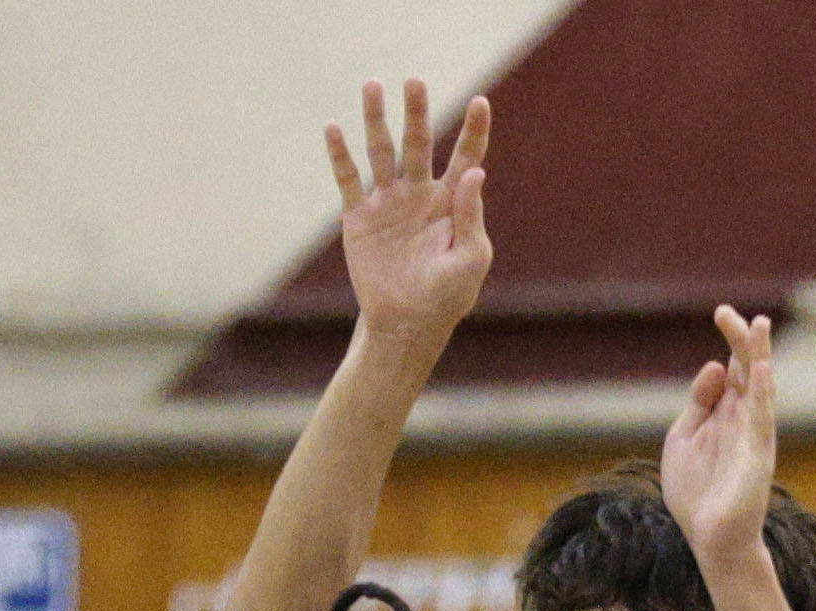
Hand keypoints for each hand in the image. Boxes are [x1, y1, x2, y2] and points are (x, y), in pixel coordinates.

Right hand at [326, 82, 491, 350]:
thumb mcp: (470, 259)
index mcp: (450, 202)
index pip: (466, 157)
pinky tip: (334, 128)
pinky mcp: (359, 217)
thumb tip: (475, 171)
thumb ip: (472, 215)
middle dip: (416, 113)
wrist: (406, 324)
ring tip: (373, 86)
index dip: (474, 130)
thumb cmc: (447, 296)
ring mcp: (388, 202)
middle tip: (414, 81)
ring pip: (381, 151)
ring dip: (376, 119)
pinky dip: (340, 155)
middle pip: (418, 143)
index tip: (481, 101)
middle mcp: (418, 194)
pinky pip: (348, 179)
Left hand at [661, 306, 778, 566]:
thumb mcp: (684, 439)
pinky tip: (760, 369)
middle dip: (741, 339)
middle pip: (746, 370)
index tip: (722, 312)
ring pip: (759, 388)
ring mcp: (753, 436)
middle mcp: (744, 419)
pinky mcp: (757, 456)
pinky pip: (761, 419)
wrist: (710, 540)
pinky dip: (761, 393)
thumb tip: (716, 365)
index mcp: (727, 414)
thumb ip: (699, 403)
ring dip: (758, 357)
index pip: (732, 368)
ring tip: (759, 325)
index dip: (730, 340)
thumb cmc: (697, 494)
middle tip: (728, 311)